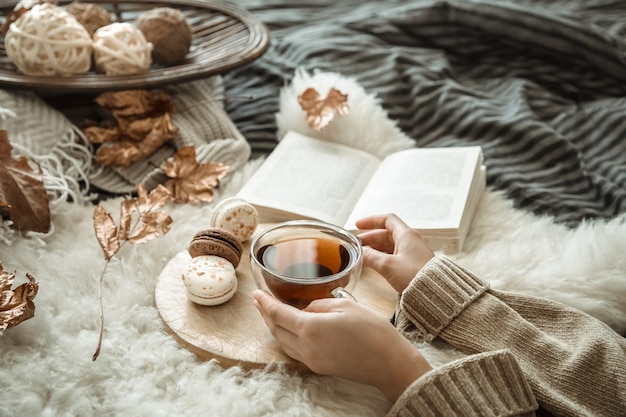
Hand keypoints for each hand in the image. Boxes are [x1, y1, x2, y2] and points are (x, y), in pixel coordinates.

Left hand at [253, 290, 430, 401]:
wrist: (389, 362)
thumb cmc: (372, 330)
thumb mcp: (345, 305)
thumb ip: (319, 304)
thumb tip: (307, 310)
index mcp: (310, 328)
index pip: (278, 314)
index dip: (265, 303)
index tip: (256, 294)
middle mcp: (306, 347)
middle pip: (276, 330)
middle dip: (265, 314)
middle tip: (260, 301)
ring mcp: (312, 360)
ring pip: (283, 342)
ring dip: (274, 327)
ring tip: (270, 314)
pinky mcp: (319, 367)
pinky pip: (294, 351)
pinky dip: (286, 338)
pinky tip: (289, 329)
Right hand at [355, 214, 434, 292]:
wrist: (435, 292)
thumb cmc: (415, 275)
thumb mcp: (387, 265)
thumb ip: (371, 257)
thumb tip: (360, 252)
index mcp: (406, 235)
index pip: (387, 220)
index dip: (371, 220)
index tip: (358, 225)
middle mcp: (410, 241)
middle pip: (386, 233)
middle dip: (370, 237)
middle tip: (357, 244)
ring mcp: (413, 252)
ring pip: (390, 245)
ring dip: (376, 247)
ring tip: (363, 254)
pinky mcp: (413, 263)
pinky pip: (395, 255)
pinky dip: (383, 256)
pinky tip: (375, 263)